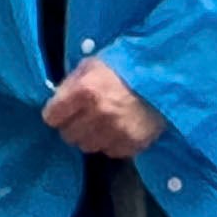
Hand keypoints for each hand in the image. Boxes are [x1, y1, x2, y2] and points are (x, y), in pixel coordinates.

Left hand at [43, 59, 165, 157]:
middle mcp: (98, 113)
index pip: (52, 117)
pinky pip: (110, 151)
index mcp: (85, 90)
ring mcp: (116, 131)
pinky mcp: (132, 143)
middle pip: (68, 135)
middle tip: (85, 117)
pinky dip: (112, 142)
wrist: (165, 76)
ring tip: (103, 123)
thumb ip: (71, 84)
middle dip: (73, 126)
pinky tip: (119, 128)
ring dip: (92, 136)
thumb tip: (57, 102)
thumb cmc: (125, 66)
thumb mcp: (92, 64)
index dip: (57, 113)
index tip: (63, 111)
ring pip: (88, 146)